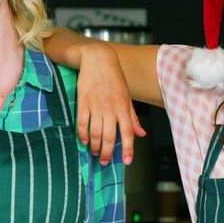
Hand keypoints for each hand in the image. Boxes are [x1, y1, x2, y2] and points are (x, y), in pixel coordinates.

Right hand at [76, 44, 146, 164]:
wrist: (99, 60)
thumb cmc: (115, 79)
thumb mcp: (127, 97)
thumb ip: (133, 118)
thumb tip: (141, 134)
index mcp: (123, 107)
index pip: (127, 133)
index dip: (127, 149)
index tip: (126, 161)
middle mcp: (110, 108)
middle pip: (109, 136)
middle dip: (107, 152)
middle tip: (104, 161)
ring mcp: (96, 106)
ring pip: (95, 133)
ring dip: (95, 146)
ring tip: (95, 152)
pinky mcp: (83, 102)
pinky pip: (82, 123)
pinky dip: (83, 135)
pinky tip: (84, 141)